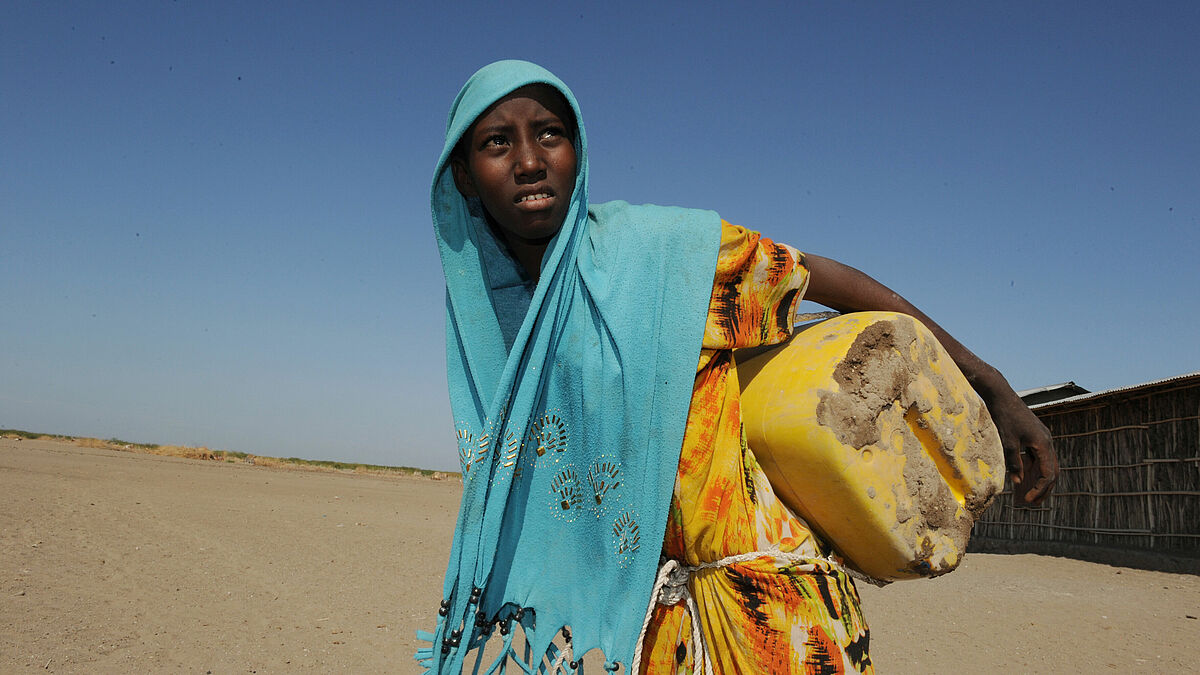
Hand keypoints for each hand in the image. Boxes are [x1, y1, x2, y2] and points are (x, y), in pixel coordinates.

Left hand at [982, 389, 1058, 504]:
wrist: (1001, 395)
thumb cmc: (1004, 417)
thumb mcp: (1007, 443)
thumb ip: (1014, 463)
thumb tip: (1018, 483)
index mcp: (1044, 444)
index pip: (1048, 474)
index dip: (1039, 489)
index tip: (1028, 500)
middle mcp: (1048, 441)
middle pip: (1052, 471)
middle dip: (1044, 488)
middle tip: (1034, 503)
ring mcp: (1043, 437)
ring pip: (1047, 463)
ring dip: (1040, 479)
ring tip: (1030, 494)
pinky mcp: (1035, 435)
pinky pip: (1039, 456)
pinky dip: (1034, 468)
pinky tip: (1024, 477)